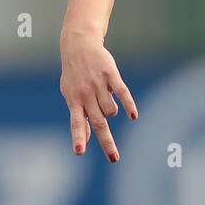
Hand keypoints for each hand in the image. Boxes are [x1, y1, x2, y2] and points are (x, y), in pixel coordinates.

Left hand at [59, 29, 137, 161]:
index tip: (80, 153)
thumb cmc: (74, 76)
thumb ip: (79, 117)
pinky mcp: (111, 75)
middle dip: (107, 142)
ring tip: (109, 105)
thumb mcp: (71, 96)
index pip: (76, 123)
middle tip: (114, 158)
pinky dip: (128, 105)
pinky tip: (133, 116)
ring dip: (113, 113)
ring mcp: (98, 85)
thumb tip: (85, 141)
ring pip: (111, 110)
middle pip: (98, 123)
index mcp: (74, 101)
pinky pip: (122, 92)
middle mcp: (86, 95)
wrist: (79, 46)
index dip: (79, 138)